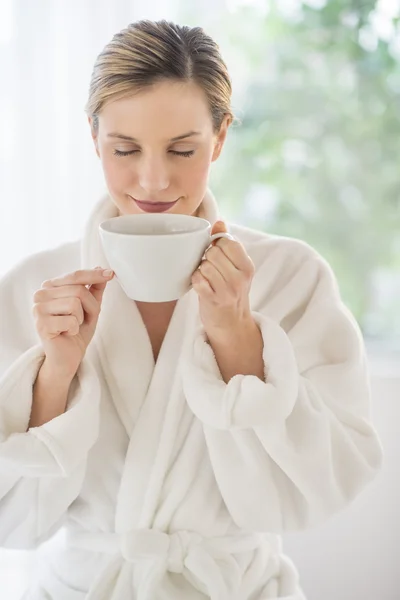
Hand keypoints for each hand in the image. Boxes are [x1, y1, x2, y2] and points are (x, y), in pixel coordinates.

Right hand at [32, 268, 113, 378]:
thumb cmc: (76, 331)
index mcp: (50, 286)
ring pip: (75, 303)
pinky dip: (74, 329)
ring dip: (81, 318)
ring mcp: (38, 309)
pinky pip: (71, 320)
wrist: (67, 357)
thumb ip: (94, 288)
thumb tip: (101, 268)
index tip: (111, 273)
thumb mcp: (90, 307)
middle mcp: (40, 294)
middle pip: (78, 290)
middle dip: (90, 306)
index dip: (94, 275)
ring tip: (73, 326)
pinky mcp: (41, 324)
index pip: (75, 276)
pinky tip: (66, 333)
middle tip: (83, 319)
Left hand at [191, 221, 255, 336]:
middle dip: (208, 258)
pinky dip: (196, 281)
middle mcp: (240, 278)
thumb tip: (219, 222)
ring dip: (201, 271)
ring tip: (208, 279)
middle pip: (213, 252)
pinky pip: (198, 279)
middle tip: (212, 269)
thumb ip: (228, 243)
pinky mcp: (213, 300)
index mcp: (247, 266)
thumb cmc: (231, 291)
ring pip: (204, 265)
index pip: (228, 242)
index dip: (217, 246)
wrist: (231, 324)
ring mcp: (228, 290)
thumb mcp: (236, 267)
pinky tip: (202, 286)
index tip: (218, 256)